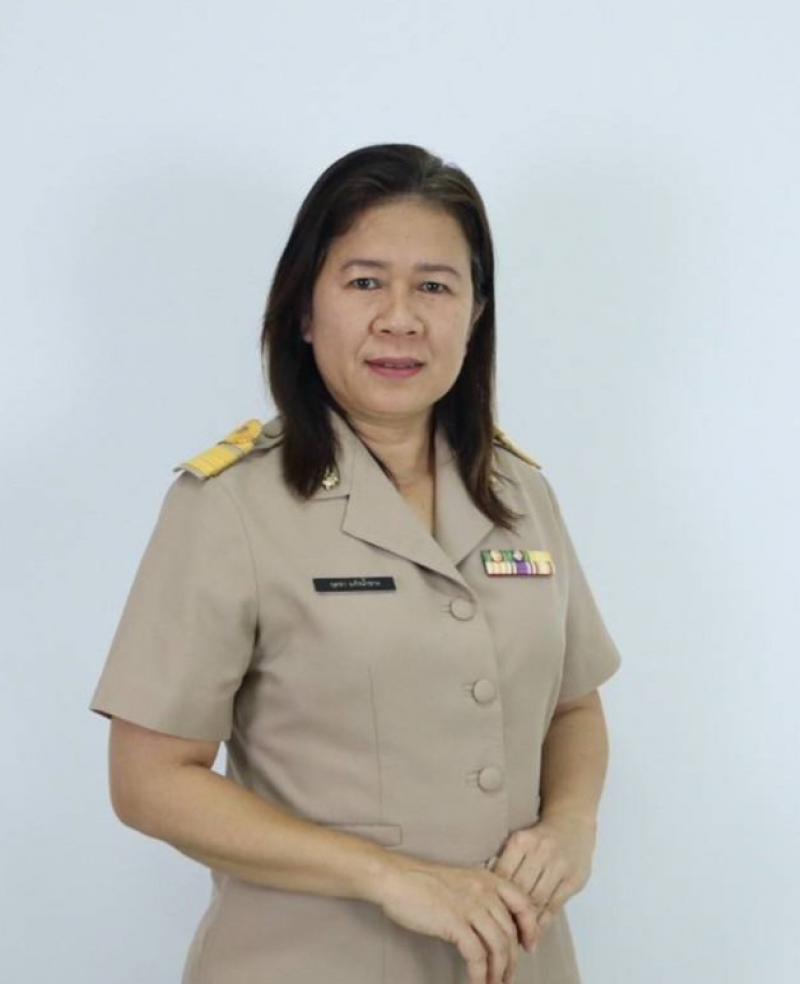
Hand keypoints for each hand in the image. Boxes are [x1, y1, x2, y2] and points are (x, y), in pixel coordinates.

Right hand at [376, 855, 539, 983]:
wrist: (397, 878)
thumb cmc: (423, 882)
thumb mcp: (461, 881)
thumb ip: (480, 896)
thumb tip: (494, 924)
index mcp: (488, 879)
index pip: (523, 903)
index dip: (531, 928)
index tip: (529, 946)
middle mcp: (484, 891)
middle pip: (510, 931)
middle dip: (512, 960)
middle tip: (507, 976)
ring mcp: (470, 906)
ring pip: (498, 946)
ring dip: (498, 971)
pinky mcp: (454, 922)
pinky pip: (476, 955)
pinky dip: (480, 974)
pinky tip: (477, 982)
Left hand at [489, 813, 596, 940]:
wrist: (573, 823)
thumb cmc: (540, 837)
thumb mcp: (521, 841)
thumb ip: (506, 862)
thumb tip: (487, 891)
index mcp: (521, 841)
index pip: (503, 875)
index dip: (495, 897)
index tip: (488, 914)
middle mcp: (541, 851)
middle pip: (520, 890)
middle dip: (510, 912)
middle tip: (500, 932)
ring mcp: (559, 865)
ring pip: (538, 900)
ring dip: (527, 922)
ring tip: (516, 936)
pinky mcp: (574, 879)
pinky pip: (555, 905)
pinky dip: (543, 921)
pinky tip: (535, 931)